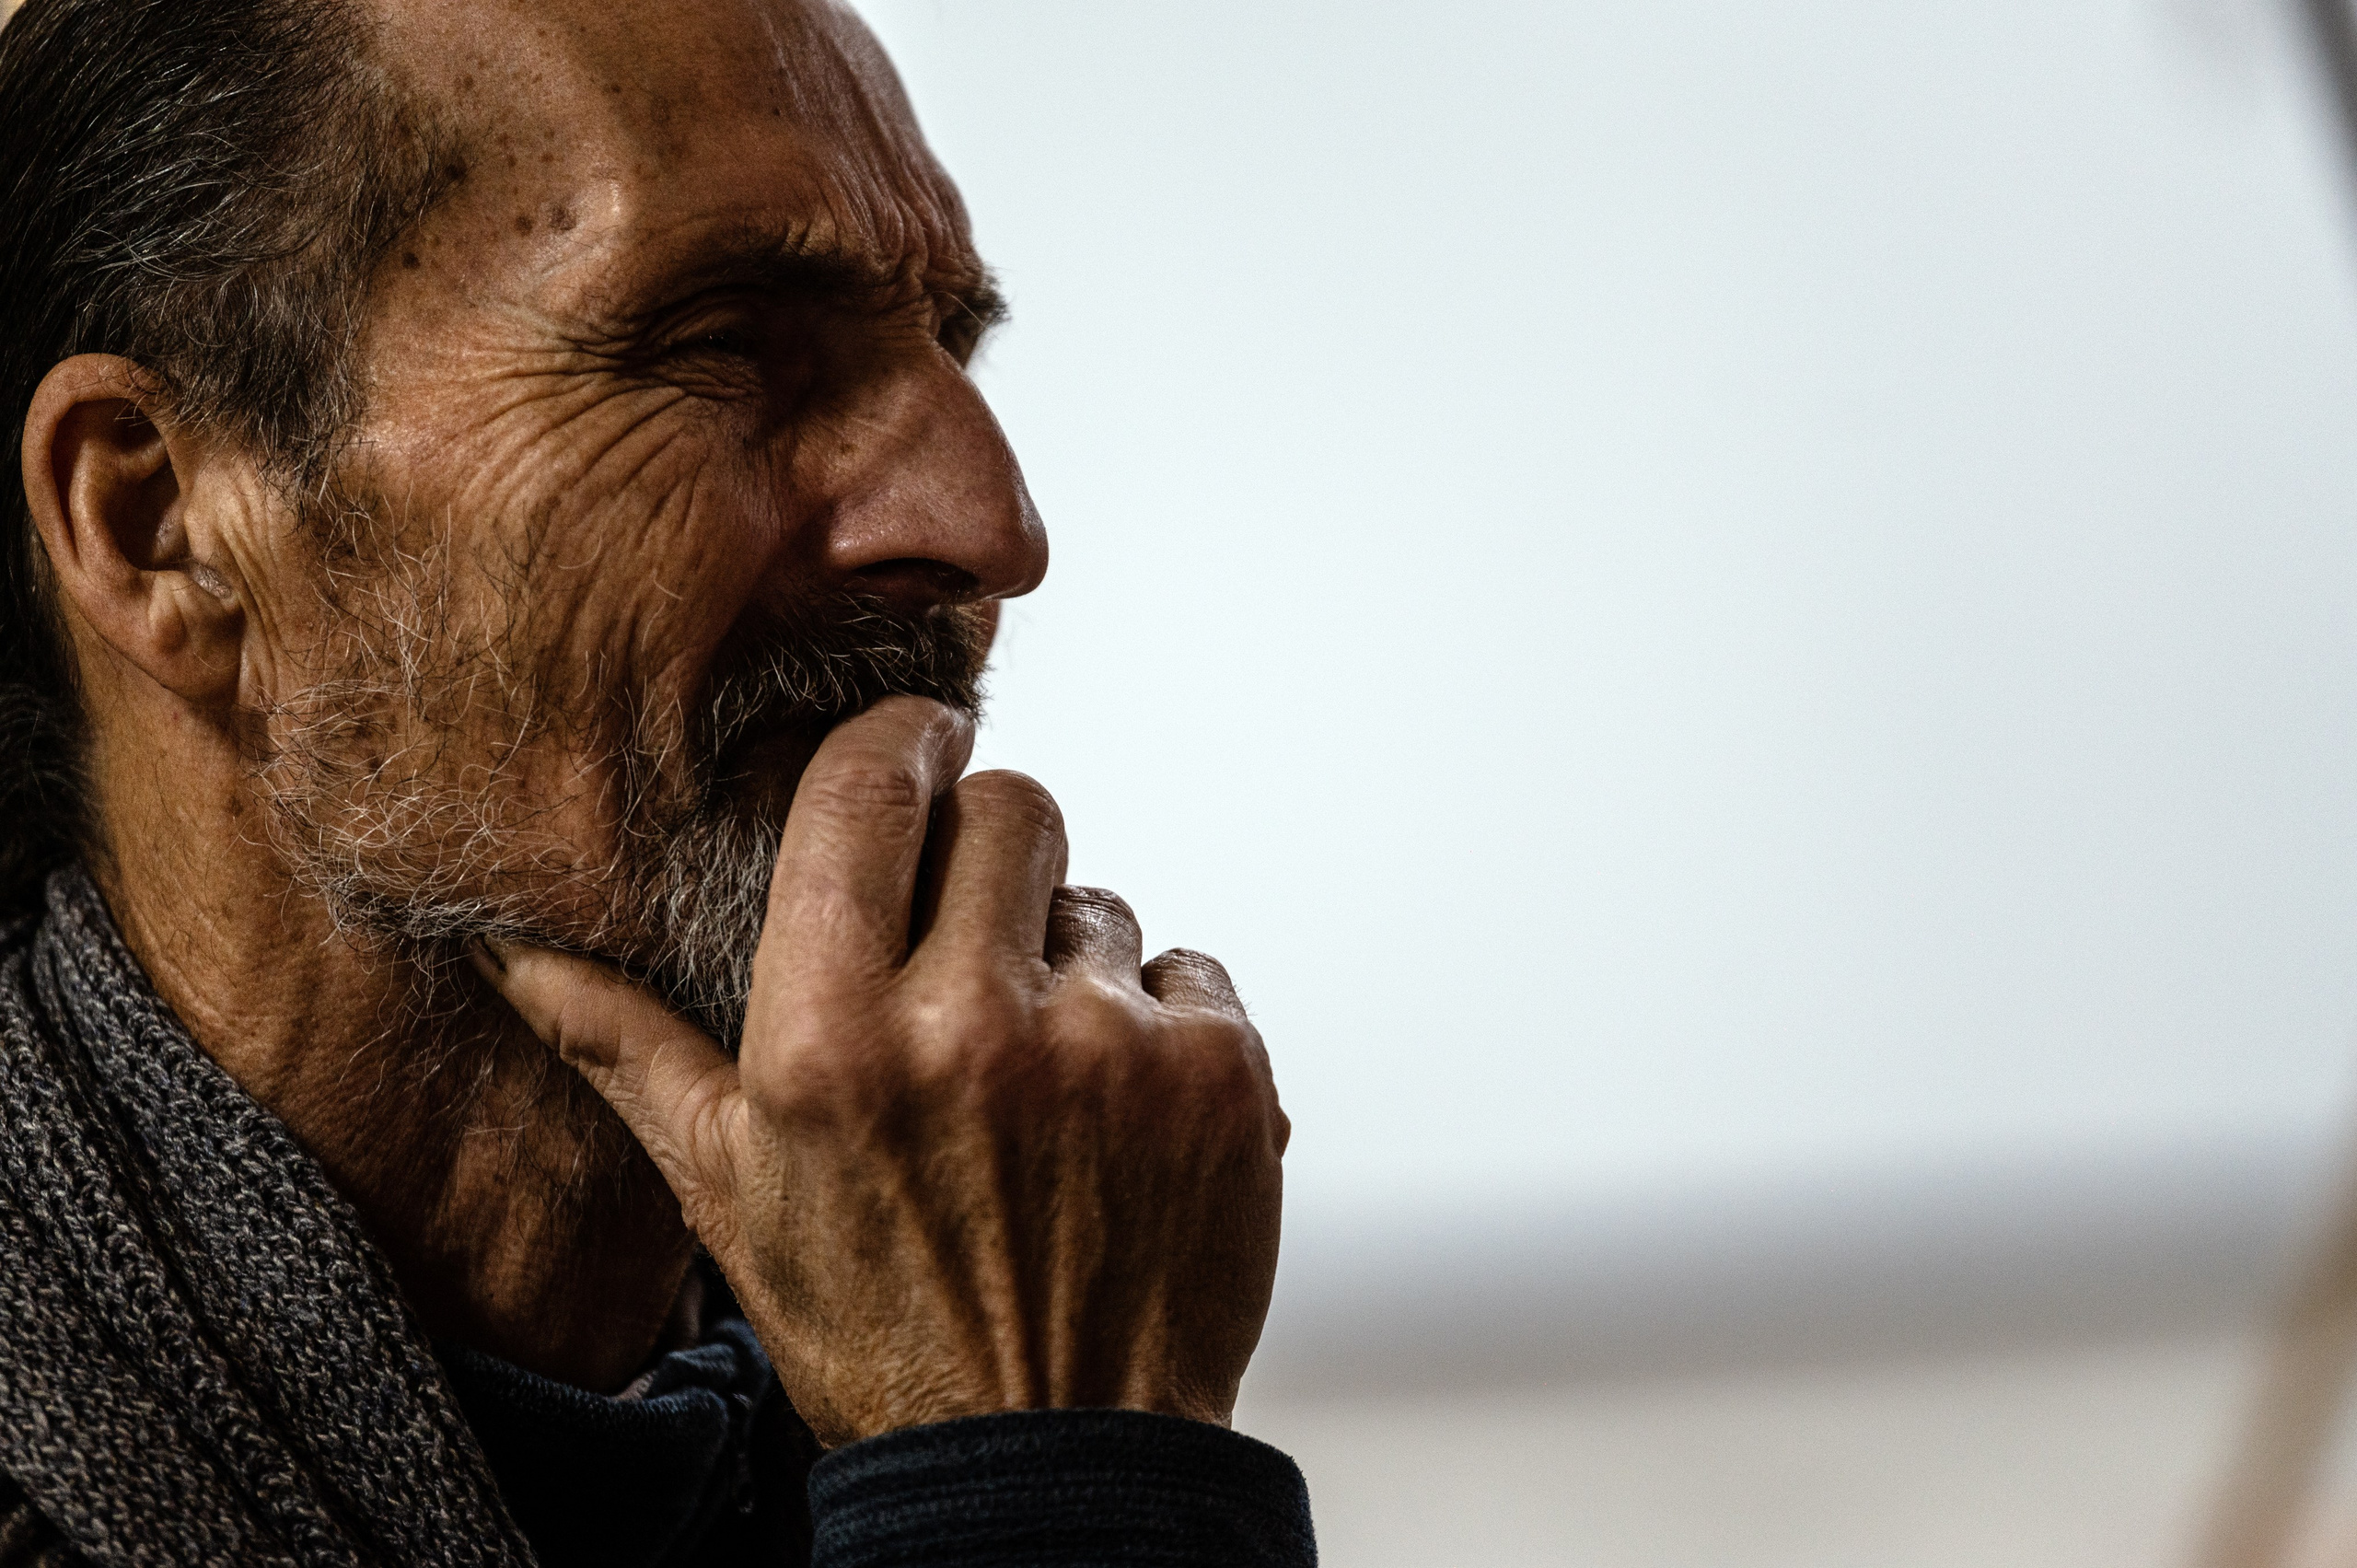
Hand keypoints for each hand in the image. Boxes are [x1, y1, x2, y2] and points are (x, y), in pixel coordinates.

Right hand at [477, 696, 1288, 1445]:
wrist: (1051, 1460)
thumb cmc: (876, 1325)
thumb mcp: (727, 1193)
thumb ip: (626, 1048)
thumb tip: (508, 949)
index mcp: (829, 1041)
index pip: (864, 787)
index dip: (900, 739)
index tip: (918, 742)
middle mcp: (970, 1025)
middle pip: (1011, 805)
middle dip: (992, 850)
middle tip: (975, 942)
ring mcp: (1109, 1048)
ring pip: (1101, 902)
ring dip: (1072, 965)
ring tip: (1042, 1084)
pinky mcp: (1221, 1076)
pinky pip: (1189, 973)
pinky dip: (1161, 1030)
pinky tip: (1121, 1121)